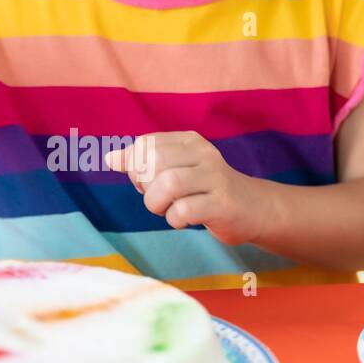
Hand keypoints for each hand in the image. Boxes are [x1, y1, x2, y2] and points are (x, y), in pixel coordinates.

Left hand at [104, 130, 270, 247]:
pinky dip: (175, 219)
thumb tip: (110, 158)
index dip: (136, 167)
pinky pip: (184, 210)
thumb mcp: (176, 169)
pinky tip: (182, 220)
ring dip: (156, 203)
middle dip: (144, 185)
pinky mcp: (222, 204)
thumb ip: (143, 163)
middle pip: (153, 162)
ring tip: (165, 210)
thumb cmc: (205, 190)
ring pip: (167, 183)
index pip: (145, 145)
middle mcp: (203, 154)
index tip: (147, 182)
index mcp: (189, 141)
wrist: (253, 208)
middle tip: (156, 198)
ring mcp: (215, 178)